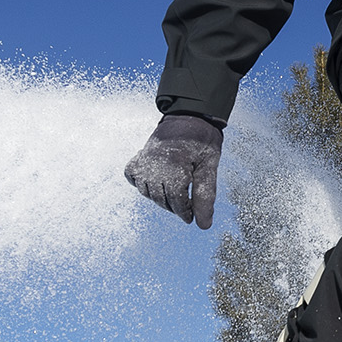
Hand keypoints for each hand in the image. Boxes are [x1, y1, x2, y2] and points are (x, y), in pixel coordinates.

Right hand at [124, 113, 223, 228]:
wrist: (190, 116)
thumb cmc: (202, 141)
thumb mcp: (210, 167)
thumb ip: (205, 195)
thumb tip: (204, 225)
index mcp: (175, 167)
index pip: (176, 202)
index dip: (184, 213)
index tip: (190, 217)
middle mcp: (155, 164)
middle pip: (161, 199)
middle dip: (174, 206)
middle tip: (186, 205)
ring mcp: (144, 160)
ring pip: (146, 192)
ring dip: (159, 197)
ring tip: (174, 193)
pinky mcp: (139, 156)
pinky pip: (132, 176)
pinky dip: (140, 183)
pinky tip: (155, 182)